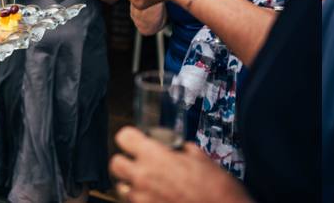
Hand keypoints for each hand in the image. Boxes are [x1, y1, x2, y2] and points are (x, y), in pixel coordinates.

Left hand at [109, 127, 249, 202]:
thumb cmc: (218, 190)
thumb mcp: (203, 160)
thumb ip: (182, 150)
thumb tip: (178, 149)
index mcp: (155, 157)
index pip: (124, 137)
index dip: (131, 137)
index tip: (138, 139)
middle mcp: (143, 178)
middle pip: (115, 163)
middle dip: (126, 160)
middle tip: (140, 161)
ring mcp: (142, 199)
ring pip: (122, 187)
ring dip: (132, 183)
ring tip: (150, 183)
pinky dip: (143, 199)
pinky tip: (158, 197)